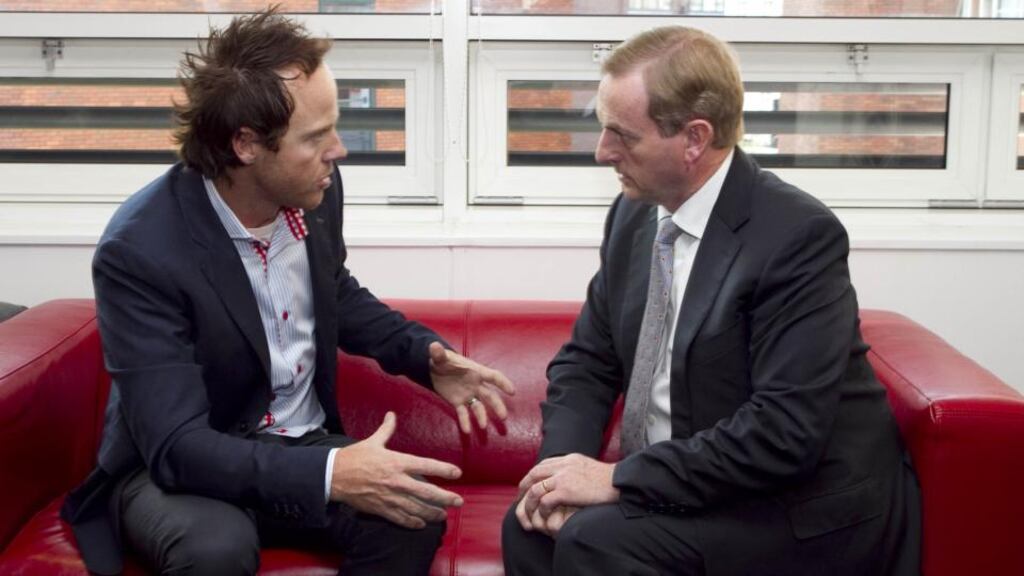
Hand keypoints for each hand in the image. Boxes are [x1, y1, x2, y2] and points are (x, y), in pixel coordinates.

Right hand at [330, 412, 463, 528]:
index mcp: (397, 461)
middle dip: (445, 498)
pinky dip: (412, 522)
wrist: (334, 475)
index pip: (426, 465)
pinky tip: (421, 524)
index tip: (457, 473)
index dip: (444, 469)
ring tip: (443, 515)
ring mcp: (390, 496)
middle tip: (458, 501)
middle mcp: (397, 481)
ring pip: (417, 508)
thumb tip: (391, 414)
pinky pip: (401, 518)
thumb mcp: (372, 441)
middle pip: (427, 491)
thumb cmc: (354, 457)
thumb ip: (386, 429)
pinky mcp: (381, 508)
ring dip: (432, 513)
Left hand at [429, 342, 515, 432]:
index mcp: (475, 371)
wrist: (434, 368)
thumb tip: (433, 346)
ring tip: (483, 426)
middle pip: (490, 396)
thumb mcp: (440, 357)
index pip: (492, 376)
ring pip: (478, 406)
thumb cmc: (442, 360)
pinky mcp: (458, 402)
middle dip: (497, 405)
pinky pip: (463, 413)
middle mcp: (475, 385)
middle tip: (503, 416)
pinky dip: (465, 421)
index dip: (503, 383)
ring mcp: (467, 394)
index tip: (512, 392)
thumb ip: (438, 353)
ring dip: (482, 416)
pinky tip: (467, 431)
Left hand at [515, 454, 618, 530]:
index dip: (532, 476)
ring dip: (529, 503)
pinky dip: (541, 510)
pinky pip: (545, 501)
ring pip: (535, 489)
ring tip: (528, 514)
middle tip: (519, 500)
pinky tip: (543, 517)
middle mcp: (562, 466)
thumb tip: (569, 479)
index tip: (528, 487)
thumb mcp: (588, 468)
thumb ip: (575, 470)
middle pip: (533, 474)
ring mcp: (563, 478)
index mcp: (568, 459)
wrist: (620, 483)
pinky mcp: (566, 491)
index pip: (543, 465)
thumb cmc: (609, 481)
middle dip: (523, 488)